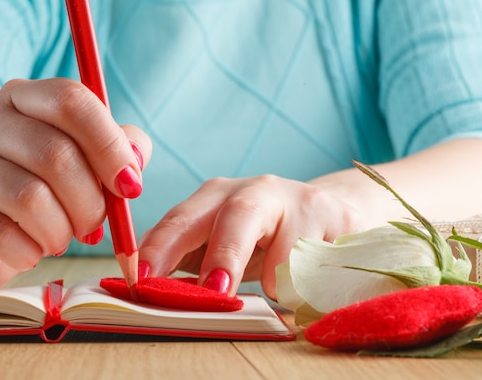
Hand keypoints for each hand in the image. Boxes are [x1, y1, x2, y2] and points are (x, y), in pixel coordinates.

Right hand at [0, 78, 150, 294]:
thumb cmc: (41, 195)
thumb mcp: (84, 165)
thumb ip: (118, 151)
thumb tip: (136, 157)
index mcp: (22, 97)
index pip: (71, 101)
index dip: (110, 146)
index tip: (131, 187)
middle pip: (56, 154)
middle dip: (90, 202)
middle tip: (93, 226)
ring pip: (28, 196)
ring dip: (60, 231)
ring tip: (60, 241)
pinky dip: (28, 250)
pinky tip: (32, 253)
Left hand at [138, 175, 362, 298]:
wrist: (327, 214)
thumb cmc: (261, 236)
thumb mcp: (221, 242)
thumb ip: (188, 259)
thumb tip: (148, 289)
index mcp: (218, 196)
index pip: (183, 219)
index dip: (161, 247)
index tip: (142, 278)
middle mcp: (259, 189)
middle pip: (240, 215)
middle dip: (225, 255)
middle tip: (216, 292)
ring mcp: (302, 199)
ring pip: (287, 248)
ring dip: (278, 281)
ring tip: (277, 288)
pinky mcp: (339, 217)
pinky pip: (323, 262)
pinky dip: (311, 283)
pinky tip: (311, 275)